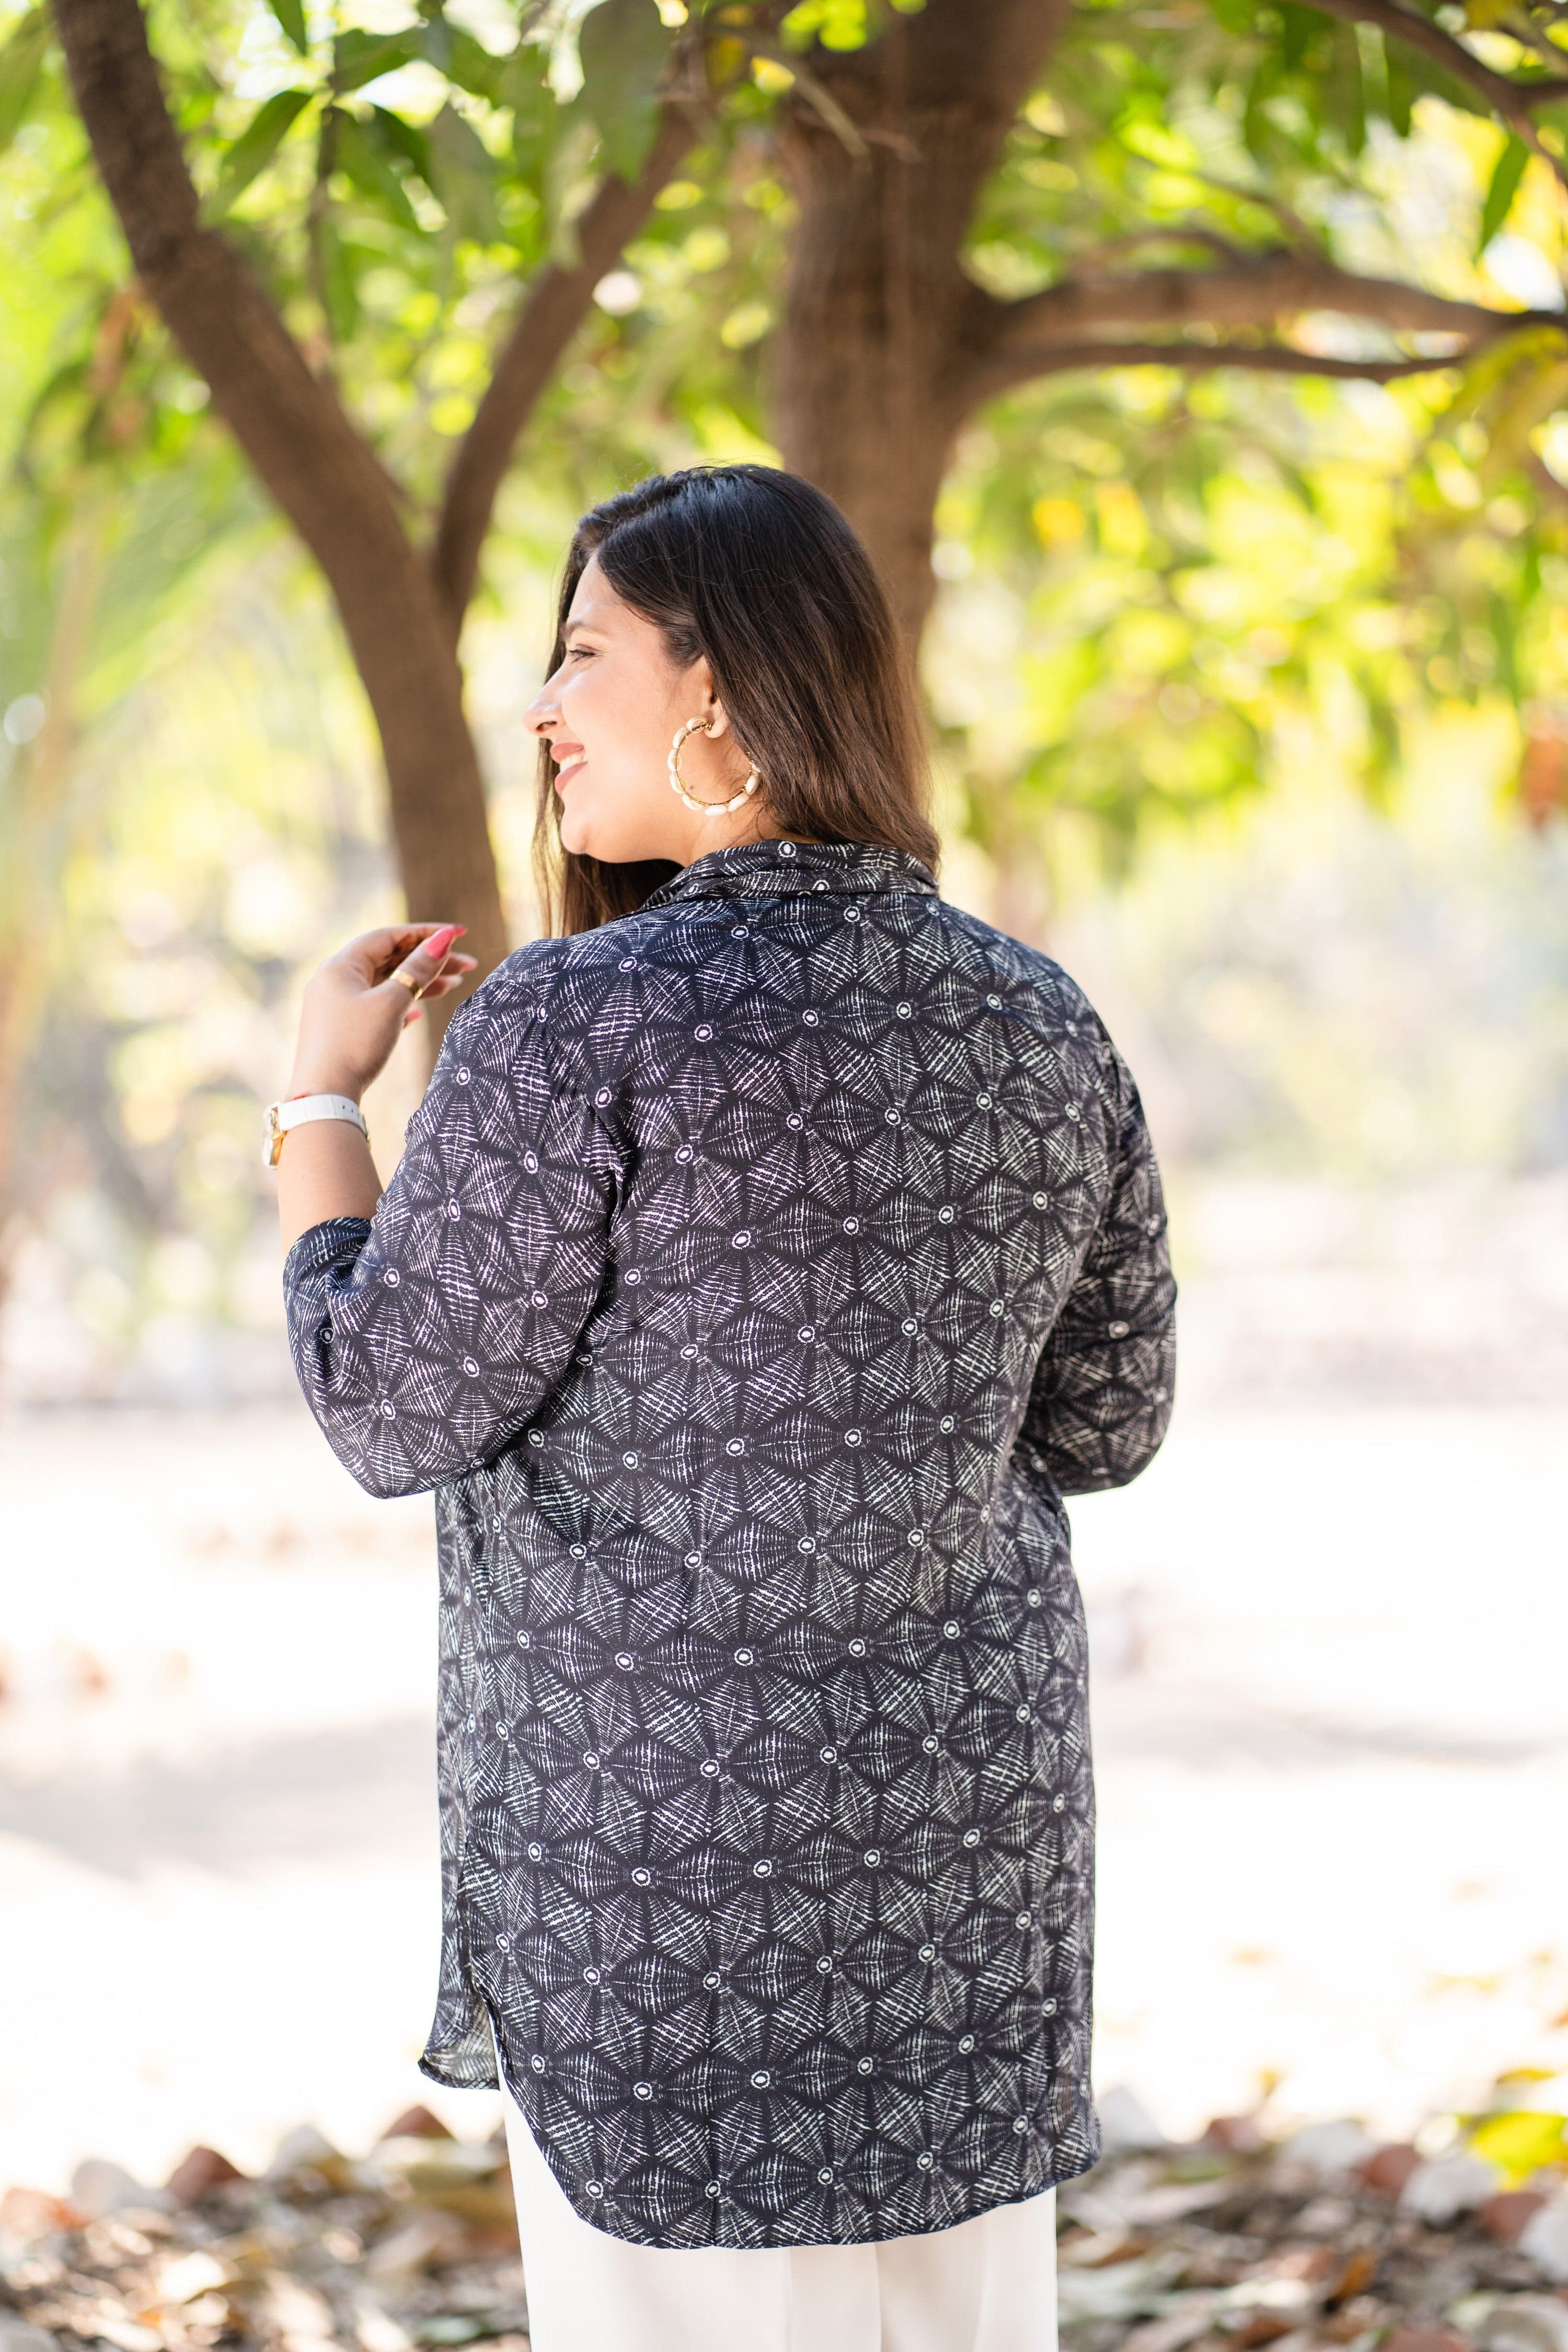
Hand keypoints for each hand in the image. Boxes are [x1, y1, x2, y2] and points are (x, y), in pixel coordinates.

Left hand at [286, 923, 477, 1101]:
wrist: (324, 1096)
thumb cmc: (355, 1045)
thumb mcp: (391, 1003)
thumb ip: (418, 970)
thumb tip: (442, 940)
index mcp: (340, 966)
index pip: (389, 936)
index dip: (426, 932)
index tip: (459, 934)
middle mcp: (335, 980)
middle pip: (389, 959)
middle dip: (428, 960)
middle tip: (467, 963)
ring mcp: (336, 1006)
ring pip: (384, 984)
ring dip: (419, 982)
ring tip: (455, 984)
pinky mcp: (341, 1029)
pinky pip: (375, 1006)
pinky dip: (400, 1004)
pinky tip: (418, 1013)